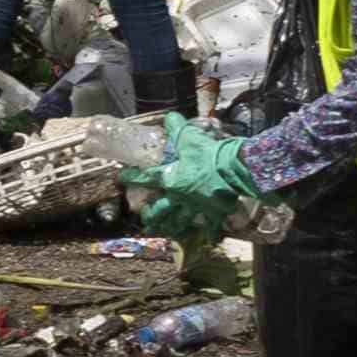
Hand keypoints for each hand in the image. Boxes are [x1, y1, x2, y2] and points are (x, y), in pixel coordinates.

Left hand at [130, 115, 255, 236]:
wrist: (234, 168)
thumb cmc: (208, 153)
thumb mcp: (189, 137)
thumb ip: (177, 129)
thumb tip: (169, 117)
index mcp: (170, 179)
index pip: (145, 178)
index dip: (131, 177)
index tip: (121, 177)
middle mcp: (180, 197)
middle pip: (161, 209)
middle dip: (151, 215)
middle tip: (145, 219)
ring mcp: (197, 207)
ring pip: (181, 221)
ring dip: (172, 227)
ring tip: (165, 232)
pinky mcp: (215, 212)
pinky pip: (211, 225)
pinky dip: (210, 232)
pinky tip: (208, 238)